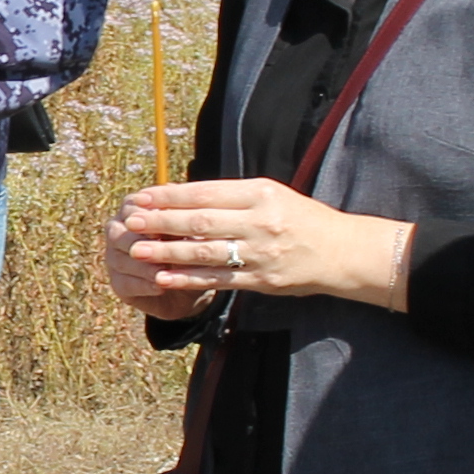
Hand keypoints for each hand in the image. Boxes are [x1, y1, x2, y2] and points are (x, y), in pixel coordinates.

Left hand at [112, 178, 412, 310]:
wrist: (342, 252)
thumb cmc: (301, 218)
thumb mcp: (271, 195)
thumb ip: (231, 196)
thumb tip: (181, 197)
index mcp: (260, 194)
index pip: (206, 192)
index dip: (171, 196)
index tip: (143, 197)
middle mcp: (259, 222)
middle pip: (201, 221)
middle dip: (162, 222)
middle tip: (132, 222)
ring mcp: (260, 254)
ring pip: (205, 253)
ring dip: (167, 252)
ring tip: (138, 250)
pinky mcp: (261, 281)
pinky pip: (217, 280)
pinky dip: (188, 278)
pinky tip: (164, 276)